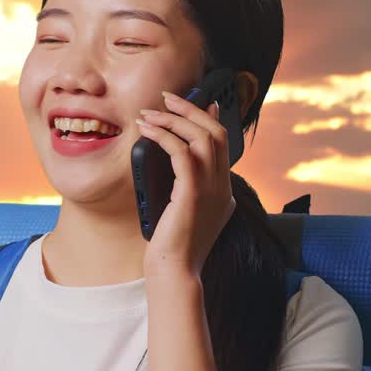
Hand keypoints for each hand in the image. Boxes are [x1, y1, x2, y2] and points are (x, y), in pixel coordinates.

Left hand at [135, 90, 235, 277]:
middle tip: (167, 97)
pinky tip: (147, 131)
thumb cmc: (172, 247)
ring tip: (149, 113)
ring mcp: (211, 190)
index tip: (199, 101)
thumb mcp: (185, 213)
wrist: (174, 272)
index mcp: (223, 191)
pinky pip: (181, 152)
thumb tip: (178, 168)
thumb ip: (188, 191)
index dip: (212, 118)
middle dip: (191, 109)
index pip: (224, 144)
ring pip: (202, 137)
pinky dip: (164, 136)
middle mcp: (222, 187)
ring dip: (174, 119)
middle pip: (216, 133)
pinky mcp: (192, 193)